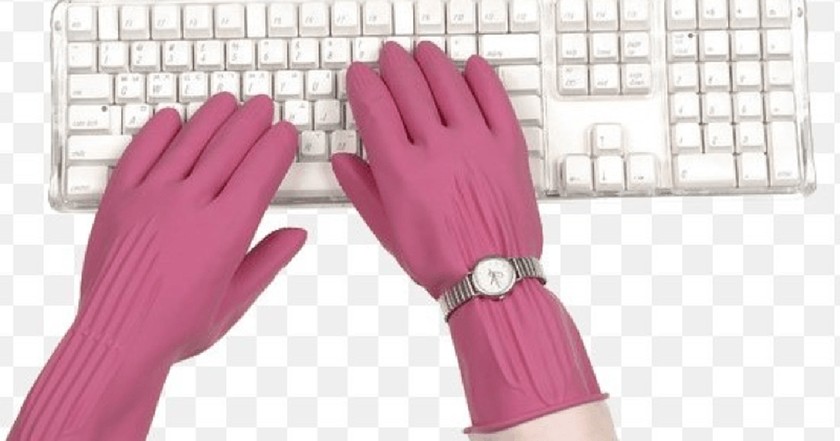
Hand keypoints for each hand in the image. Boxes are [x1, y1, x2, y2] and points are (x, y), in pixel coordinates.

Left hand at [10, 93, 306, 440]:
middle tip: (262, 105)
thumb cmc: (178, 328)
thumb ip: (268, 260)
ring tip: (227, 102)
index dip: (277, 145)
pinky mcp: (119, 201)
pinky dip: (157, 132)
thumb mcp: (236, 300)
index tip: (286, 132)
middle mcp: (190, 205)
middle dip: (251, 121)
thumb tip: (297, 235)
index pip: (261, 170)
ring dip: (212, 117)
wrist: (116, 339)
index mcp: (226, 230)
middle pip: (228, 147)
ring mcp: (151, 199)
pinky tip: (171, 118)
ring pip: (188, 142)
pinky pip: (140, 153)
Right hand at [332, 42, 541, 297]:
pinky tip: (472, 67)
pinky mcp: (508, 148)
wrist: (492, 280)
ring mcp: (475, 144)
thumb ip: (363, 190)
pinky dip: (482, 78)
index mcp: (402, 170)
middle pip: (410, 87)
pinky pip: (495, 99)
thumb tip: (343, 161)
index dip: (364, 83)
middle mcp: (437, 149)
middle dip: (394, 65)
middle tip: (389, 56)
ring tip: (423, 53)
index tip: (360, 74)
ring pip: (449, 84)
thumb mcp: (388, 231)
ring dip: (432, 63)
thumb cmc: (441, 261)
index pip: (375, 107)